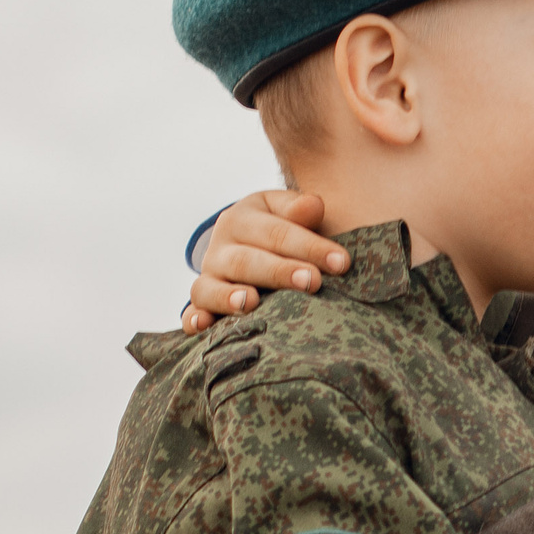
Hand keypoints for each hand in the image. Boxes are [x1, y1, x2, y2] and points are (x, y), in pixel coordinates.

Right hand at [181, 191, 350, 333]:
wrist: (252, 247)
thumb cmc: (283, 232)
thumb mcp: (288, 214)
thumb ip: (301, 210)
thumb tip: (314, 205)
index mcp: (243, 218)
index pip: (277, 232)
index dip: (310, 246)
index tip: (342, 262)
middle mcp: (220, 247)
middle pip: (246, 261)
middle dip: (279, 272)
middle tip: (312, 282)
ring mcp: (209, 276)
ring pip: (211, 287)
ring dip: (228, 296)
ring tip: (250, 302)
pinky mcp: (202, 303)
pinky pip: (192, 312)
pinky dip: (194, 320)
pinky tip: (202, 327)